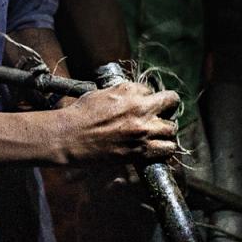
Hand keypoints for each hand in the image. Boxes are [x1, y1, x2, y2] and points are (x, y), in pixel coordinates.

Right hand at [52, 80, 178, 164]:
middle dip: (166, 108)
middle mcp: (140, 108)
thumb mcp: (101, 93)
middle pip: (171, 102)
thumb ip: (122, 92)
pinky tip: (157, 148)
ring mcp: (142, 131)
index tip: (141, 104)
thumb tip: (133, 93)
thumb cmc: (81, 114)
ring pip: (172, 128)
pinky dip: (164, 149)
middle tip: (159, 115)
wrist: (70, 137)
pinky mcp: (140, 151)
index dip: (146, 97)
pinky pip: (167, 149)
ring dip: (166, 130)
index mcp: (129, 91)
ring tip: (158, 134)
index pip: (150, 90)